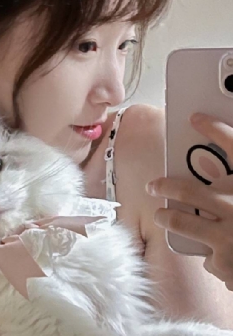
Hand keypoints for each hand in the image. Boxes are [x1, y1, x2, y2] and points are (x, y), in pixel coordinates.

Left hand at [146, 113, 232, 290]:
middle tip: (154, 186)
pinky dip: (209, 253)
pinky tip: (220, 257)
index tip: (195, 117)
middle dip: (163, 186)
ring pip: (178, 220)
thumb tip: (216, 183)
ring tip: (161, 215)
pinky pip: (204, 252)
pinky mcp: (223, 261)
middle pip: (187, 189)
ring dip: (165, 217)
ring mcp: (230, 234)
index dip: (214, 130)